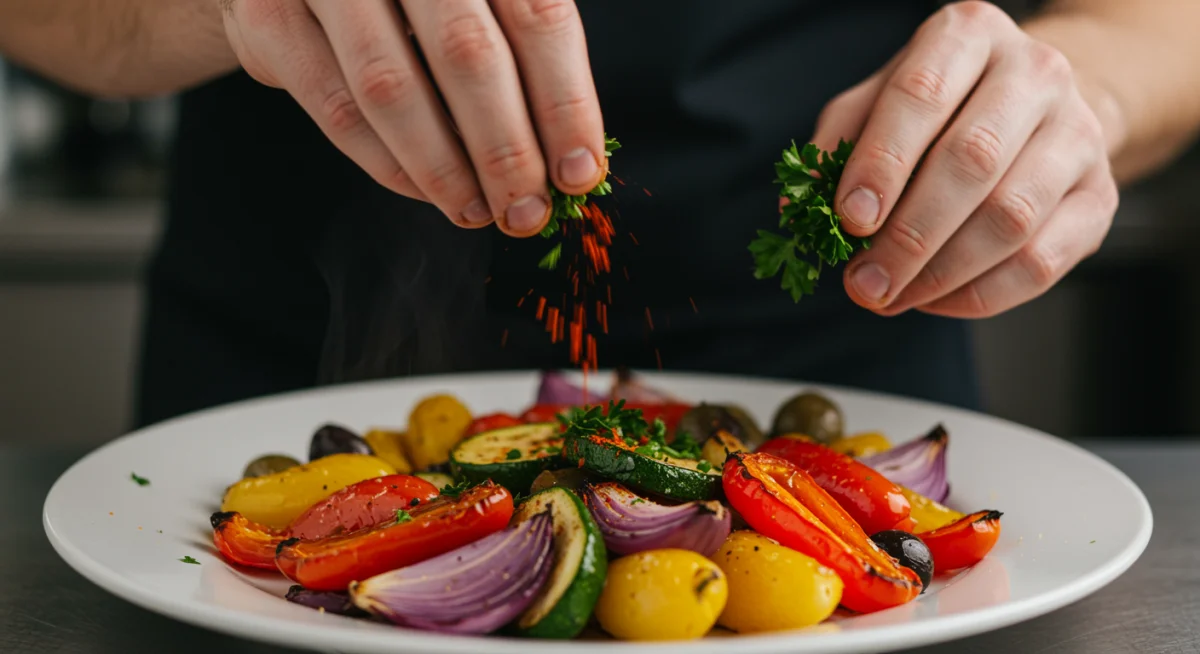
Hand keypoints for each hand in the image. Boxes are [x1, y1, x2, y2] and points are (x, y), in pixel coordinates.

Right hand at [219, 0, 604, 235]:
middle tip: (527, 210)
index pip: (538, 17)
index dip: (565, 104)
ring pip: (393, 87)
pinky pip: (335, 107)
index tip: (578, 171)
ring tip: (478, 211)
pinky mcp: (269, 14)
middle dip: (506, 149)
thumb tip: (569, 156)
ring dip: (444, 168)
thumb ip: (517, 51)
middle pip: (468, 54)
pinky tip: (423, 190)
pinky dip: (387, 163)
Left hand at [811, 1, 1118, 317]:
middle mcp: (1035, 73)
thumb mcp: (877, 102)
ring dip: (940, 274)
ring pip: (1011, 218)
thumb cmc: (941, 107)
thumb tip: (800, 212)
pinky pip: (1041, 261)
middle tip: (863, 283)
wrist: (1035, 108)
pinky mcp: (1100, 197)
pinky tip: (935, 301)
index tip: (849, 219)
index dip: (882, 163)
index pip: (921, 95)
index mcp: (968, 35)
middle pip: (971, 162)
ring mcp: (1078, 134)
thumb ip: (836, 147)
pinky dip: (980, 295)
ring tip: (891, 297)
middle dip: (907, 236)